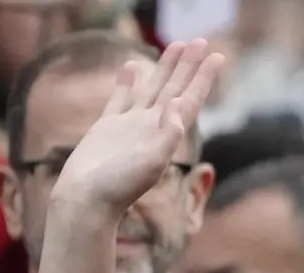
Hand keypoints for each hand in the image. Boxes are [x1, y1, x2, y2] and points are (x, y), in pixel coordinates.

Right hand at [48, 39, 223, 215]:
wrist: (86, 201)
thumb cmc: (118, 187)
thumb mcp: (150, 162)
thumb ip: (167, 134)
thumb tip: (181, 103)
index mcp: (165, 135)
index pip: (190, 99)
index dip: (203, 78)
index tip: (217, 56)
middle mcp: (151, 128)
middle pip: (175, 89)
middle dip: (188, 66)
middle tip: (199, 40)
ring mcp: (129, 127)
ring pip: (151, 89)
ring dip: (164, 68)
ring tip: (175, 45)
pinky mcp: (106, 128)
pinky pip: (120, 98)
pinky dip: (127, 82)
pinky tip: (132, 65)